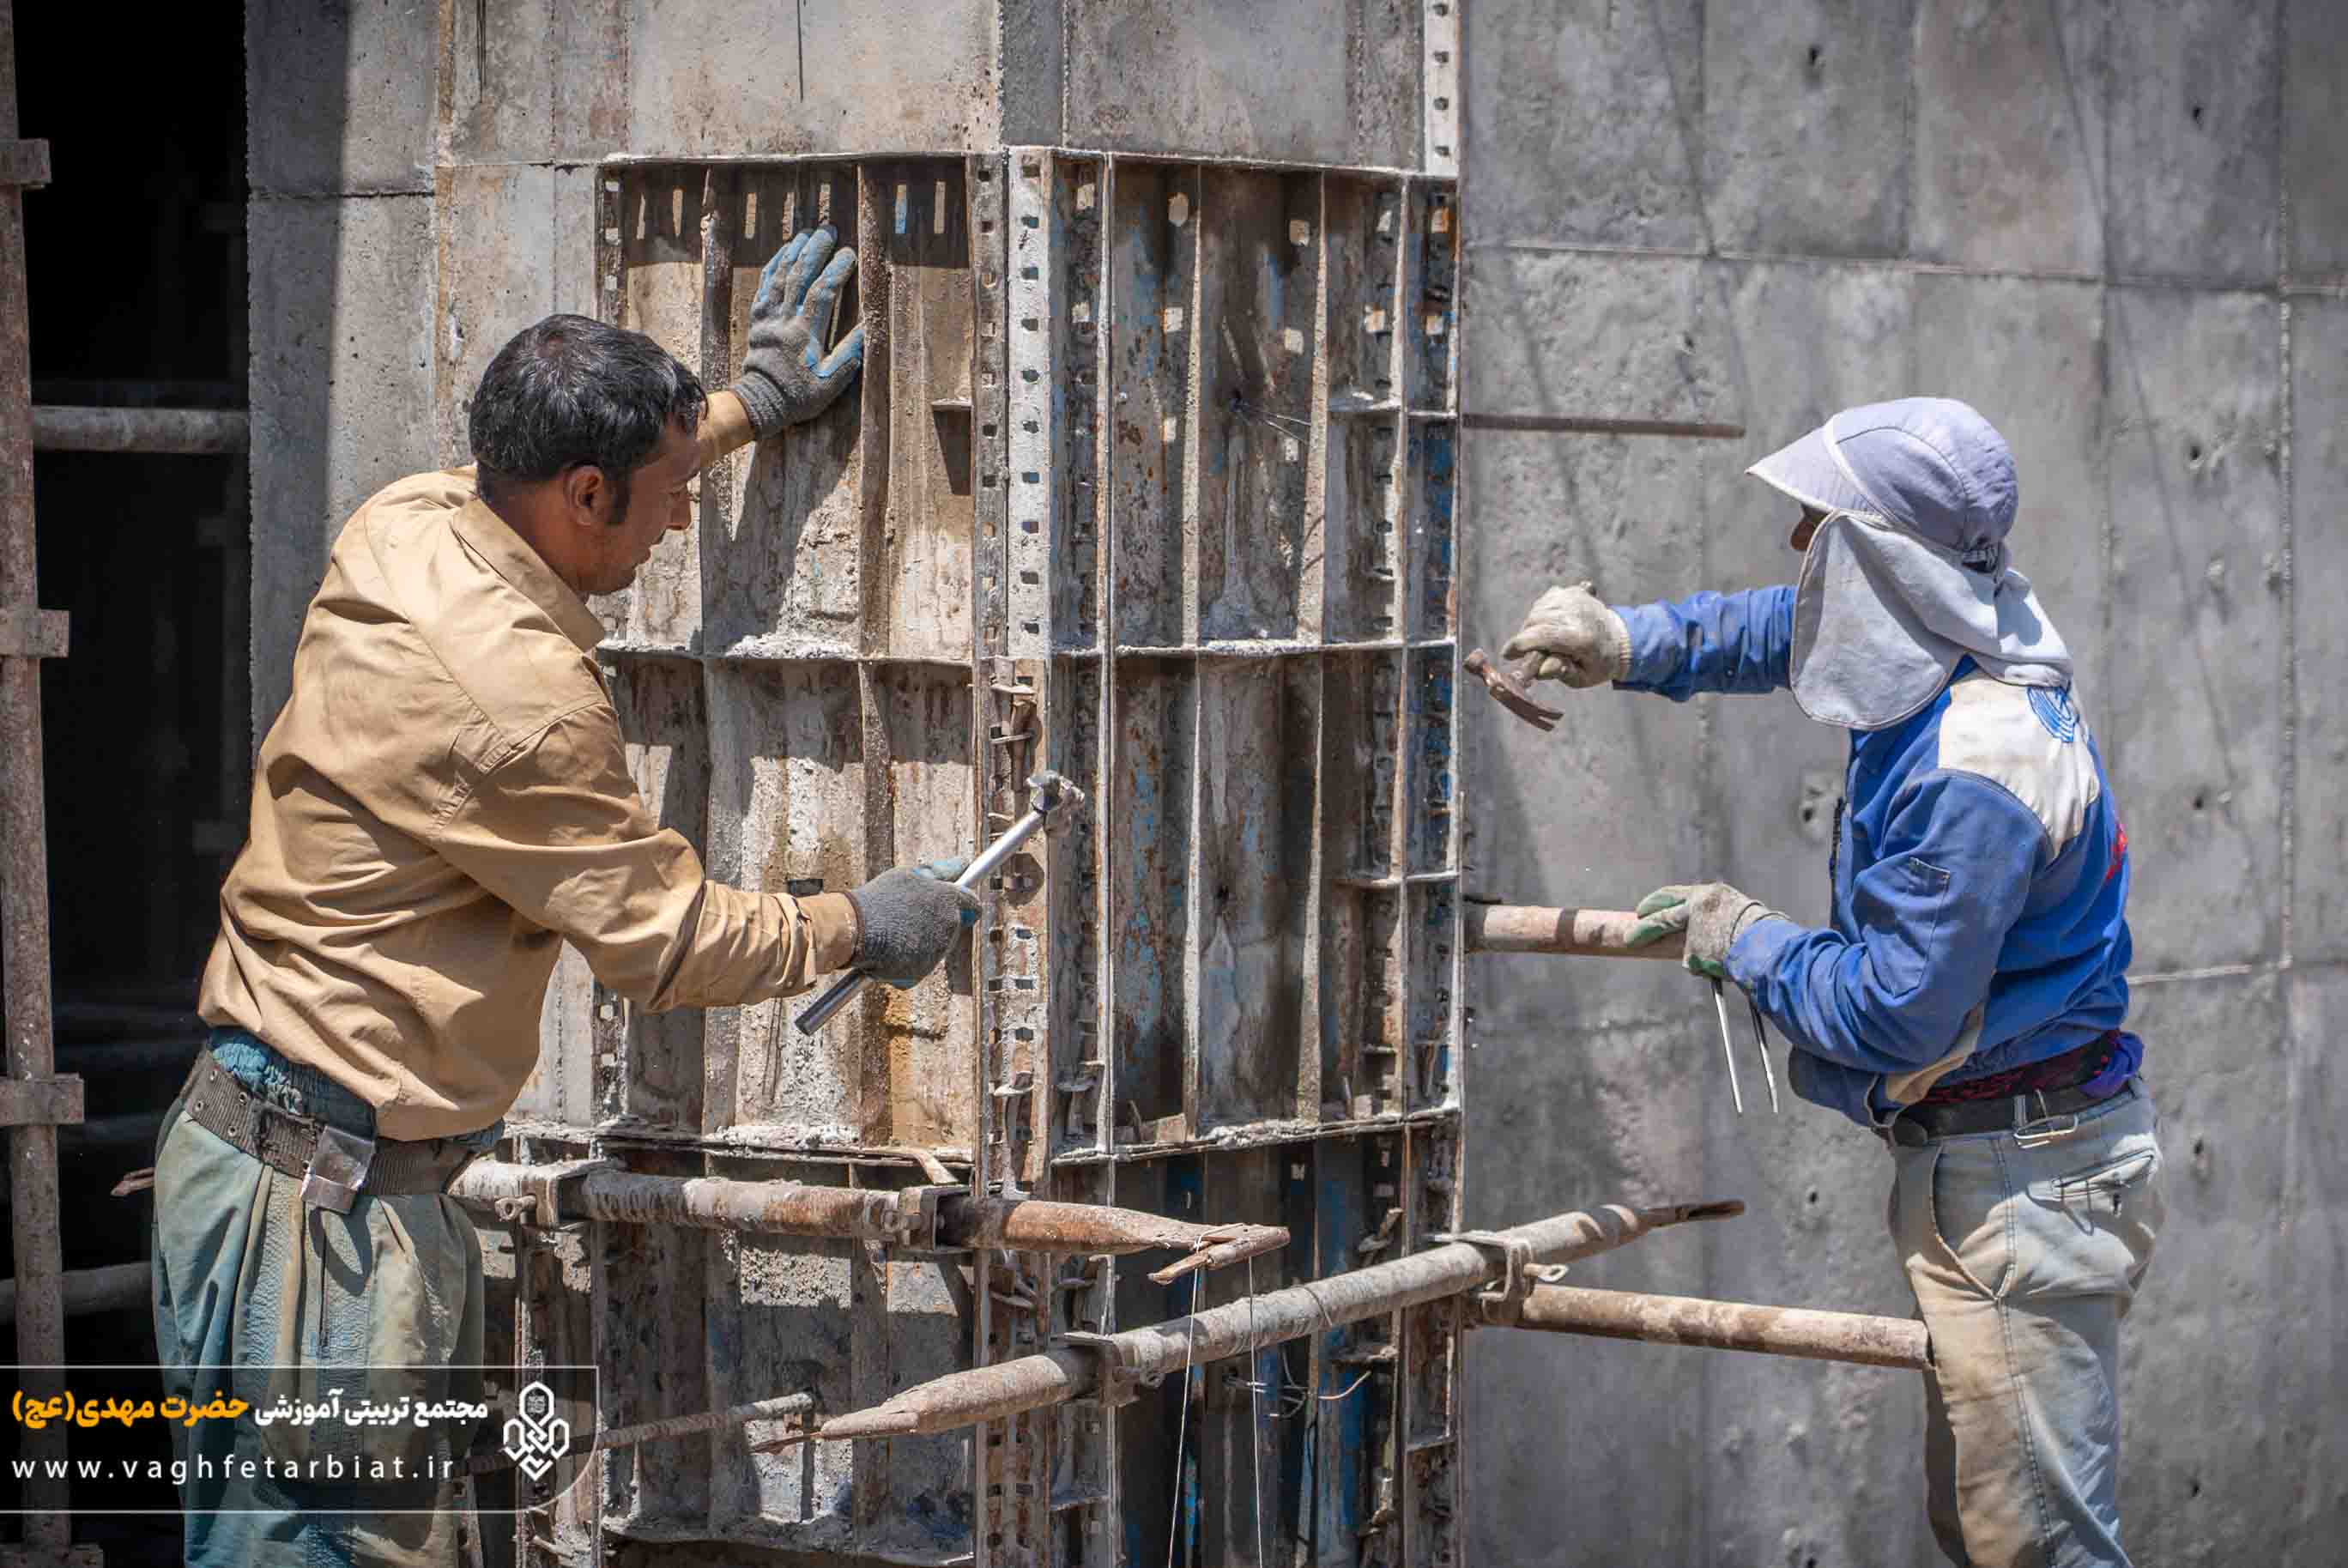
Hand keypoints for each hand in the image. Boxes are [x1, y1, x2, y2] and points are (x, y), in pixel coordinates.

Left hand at [731, 226, 864, 437]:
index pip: (823, 293)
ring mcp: (769, 317)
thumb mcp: (830, 381)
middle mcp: (785, 319)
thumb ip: (848, 353)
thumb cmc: (800, 395)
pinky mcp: (758, 318)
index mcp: (806, 333)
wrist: (760, 402)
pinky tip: (783, 251)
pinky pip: (765, 285)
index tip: (849, 254)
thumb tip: (867, 328)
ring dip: (794, 251)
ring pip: (781, 275)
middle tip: (829, 230)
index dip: (836, 270)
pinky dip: (774, 265)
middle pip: (800, 276)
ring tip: (807, 233)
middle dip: (815, 250)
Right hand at [845, 860, 978, 988]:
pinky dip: (905, 962)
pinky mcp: (922, 971)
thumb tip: (963, 864)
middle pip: (951, 929)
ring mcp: (937, 951)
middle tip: (907, 920)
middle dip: (935, 925)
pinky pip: (918, 967)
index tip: (955, 908)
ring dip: (919, 944)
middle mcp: (948, 925)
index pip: (972, 906)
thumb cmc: (879, 898)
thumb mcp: (909, 875)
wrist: (854, 929)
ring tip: (893, 933)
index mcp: (948, 900)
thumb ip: (940, 871)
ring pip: (933, 949)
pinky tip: (888, 951)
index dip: (964, 907)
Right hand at [1501, 582, 1630, 688]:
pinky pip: (1545, 600)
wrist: (1623, 640)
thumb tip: (1540, 670)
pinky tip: (1550, 623)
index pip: (1538, 635)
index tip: (1507, 655)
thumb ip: (1560, 672)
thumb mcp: (1582, 678)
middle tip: (1528, 652)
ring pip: (1537, 610)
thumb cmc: (1599, 664)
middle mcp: (1575, 612)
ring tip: (1542, 640)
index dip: (1518, 645)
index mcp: (1578, 636)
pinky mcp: (1572, 591)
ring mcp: (1574, 598)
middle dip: (1525, 638)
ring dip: (1532, 626)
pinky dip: (1542, 612)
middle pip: (1534, 621)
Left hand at [1628, 881, 1778, 977]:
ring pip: (1680, 945)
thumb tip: (1700, 926)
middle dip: (1643, 928)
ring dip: (1685, 953)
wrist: (1768, 946)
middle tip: (1630, 937)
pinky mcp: (1693, 952)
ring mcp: (1694, 931)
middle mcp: (1697, 908)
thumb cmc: (1761, 931)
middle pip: (1661, 918)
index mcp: (1709, 894)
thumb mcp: (1736, 910)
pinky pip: (1695, 964)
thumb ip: (1714, 914)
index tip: (1643, 909)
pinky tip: (1723, 965)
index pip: (1673, 894)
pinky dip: (1705, 967)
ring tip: (1697, 951)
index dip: (1655, 902)